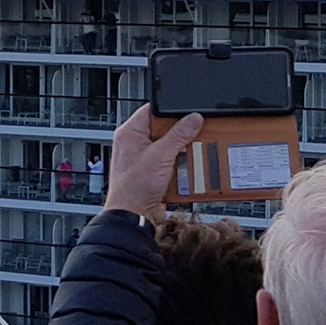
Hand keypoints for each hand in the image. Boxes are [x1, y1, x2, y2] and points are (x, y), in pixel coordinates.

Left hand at [104, 105, 203, 222]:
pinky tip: (188, 167)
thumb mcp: (160, 156)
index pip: (152, 110)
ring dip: (182, 150)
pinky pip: (170, 161)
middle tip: (195, 133)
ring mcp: (143, 157)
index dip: (171, 110)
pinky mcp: (152, 170)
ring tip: (193, 151)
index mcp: (130, 132)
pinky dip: (180, 164)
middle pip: (164, 128)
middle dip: (180, 133)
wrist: (133, 215)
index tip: (189, 112)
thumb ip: (178, 135)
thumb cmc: (133, 187)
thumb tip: (192, 118)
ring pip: (169, 146)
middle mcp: (134, 142)